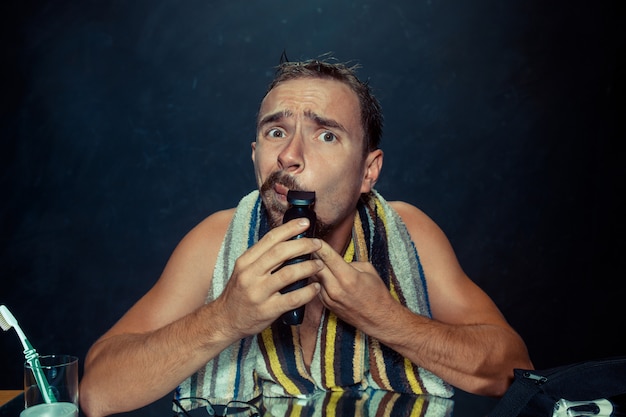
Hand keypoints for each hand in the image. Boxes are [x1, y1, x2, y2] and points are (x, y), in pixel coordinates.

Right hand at [214, 218, 322, 338]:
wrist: (224, 320)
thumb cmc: (239, 293)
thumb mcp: (244, 270)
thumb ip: (262, 257)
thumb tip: (288, 242)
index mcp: (245, 261)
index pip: (270, 239)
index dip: (290, 228)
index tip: (305, 223)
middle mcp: (250, 275)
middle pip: (281, 252)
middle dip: (303, 245)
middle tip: (317, 244)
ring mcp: (258, 293)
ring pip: (288, 274)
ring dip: (308, 267)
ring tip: (319, 264)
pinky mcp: (267, 310)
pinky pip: (293, 298)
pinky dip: (308, 292)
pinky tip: (315, 287)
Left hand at [312, 240, 396, 330]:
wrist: (378, 319)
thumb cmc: (377, 293)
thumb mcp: (368, 270)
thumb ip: (350, 262)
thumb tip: (335, 260)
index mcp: (348, 277)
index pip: (328, 257)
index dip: (320, 246)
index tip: (315, 239)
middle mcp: (336, 289)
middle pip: (316, 267)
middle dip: (313, 255)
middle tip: (310, 246)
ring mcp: (329, 298)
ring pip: (314, 277)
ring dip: (313, 268)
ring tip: (312, 259)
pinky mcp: (326, 305)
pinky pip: (317, 288)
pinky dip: (317, 279)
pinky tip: (320, 274)